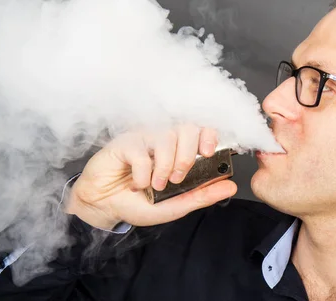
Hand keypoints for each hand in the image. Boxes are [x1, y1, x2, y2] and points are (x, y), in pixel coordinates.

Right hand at [64, 124, 237, 228]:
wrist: (104, 207)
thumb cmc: (138, 202)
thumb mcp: (174, 205)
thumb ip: (202, 196)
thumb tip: (231, 186)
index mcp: (179, 149)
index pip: (201, 129)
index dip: (208, 135)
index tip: (208, 153)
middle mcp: (164, 139)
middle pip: (186, 128)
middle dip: (186, 156)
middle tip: (178, 178)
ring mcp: (144, 138)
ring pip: (166, 137)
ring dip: (165, 165)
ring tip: (157, 184)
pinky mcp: (125, 143)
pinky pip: (141, 151)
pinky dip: (143, 173)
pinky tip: (138, 183)